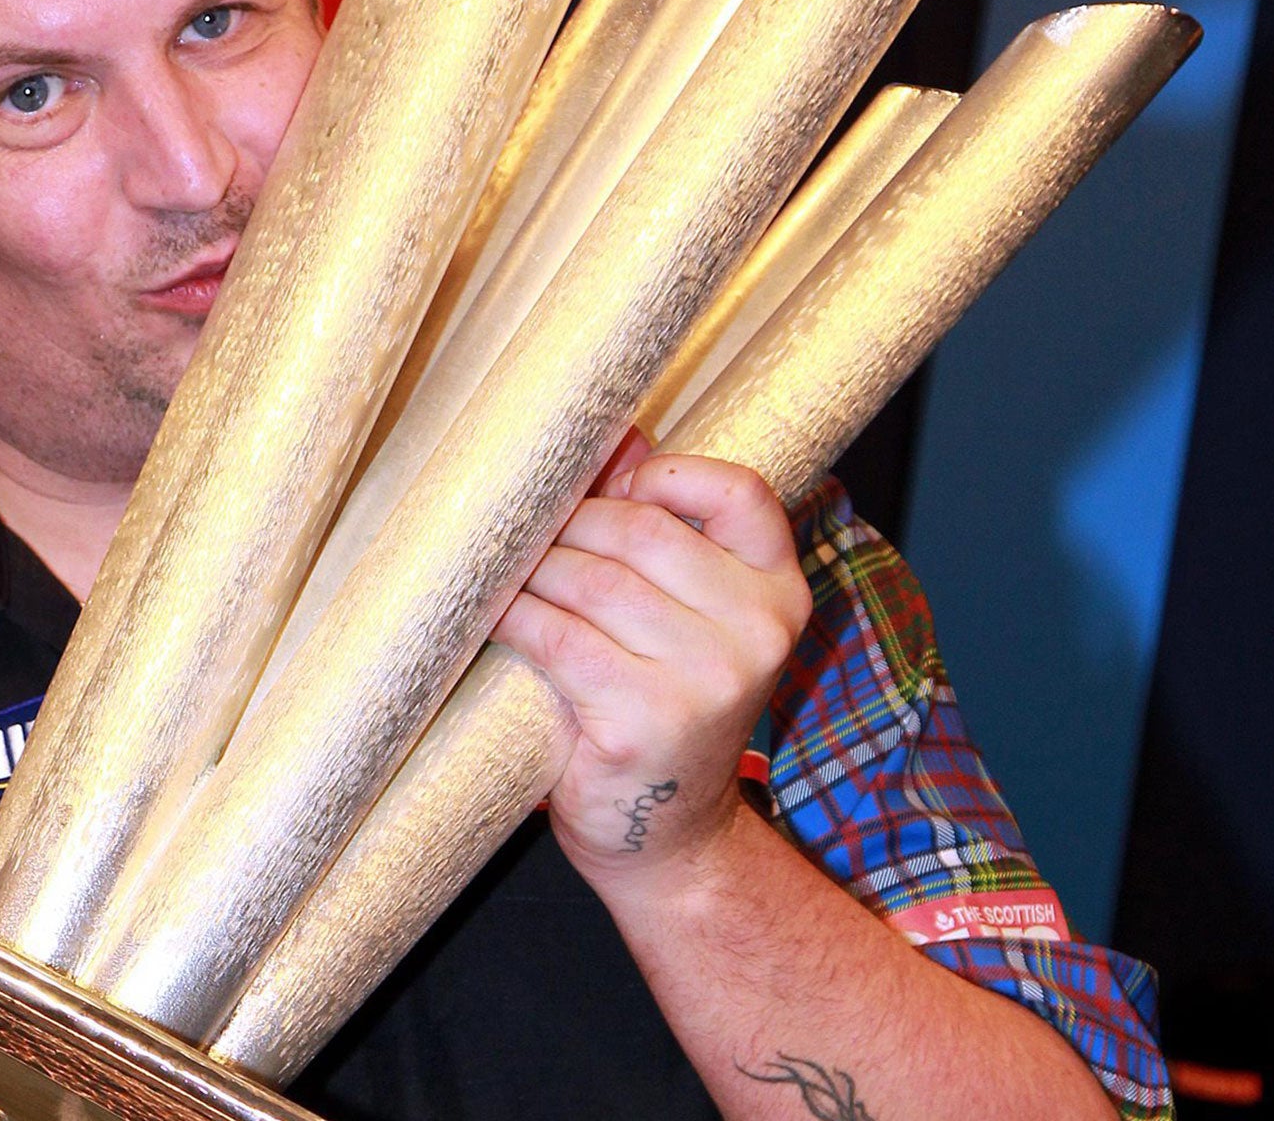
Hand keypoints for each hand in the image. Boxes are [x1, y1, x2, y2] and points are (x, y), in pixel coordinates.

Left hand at [490, 447, 811, 890]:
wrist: (670, 838)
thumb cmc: (664, 707)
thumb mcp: (686, 618)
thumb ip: (663, 528)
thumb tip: (615, 434)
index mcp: (780, 592)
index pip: (742, 492)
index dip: (667, 475)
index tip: (620, 487)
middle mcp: (759, 632)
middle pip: (640, 531)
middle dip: (568, 524)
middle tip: (523, 531)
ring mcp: (707, 679)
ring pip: (592, 579)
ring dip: (531, 569)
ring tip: (500, 571)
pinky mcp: (644, 719)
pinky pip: (559, 636)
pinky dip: (515, 617)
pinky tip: (494, 616)